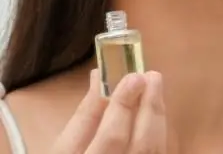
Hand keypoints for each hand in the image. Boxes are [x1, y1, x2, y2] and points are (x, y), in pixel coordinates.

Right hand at [51, 69, 166, 153]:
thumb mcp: (63, 150)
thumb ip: (83, 118)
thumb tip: (100, 78)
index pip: (111, 139)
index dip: (124, 107)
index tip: (134, 76)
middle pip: (141, 144)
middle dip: (150, 107)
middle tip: (152, 76)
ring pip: (155, 150)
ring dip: (158, 117)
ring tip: (155, 90)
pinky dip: (159, 134)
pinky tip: (155, 116)